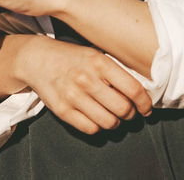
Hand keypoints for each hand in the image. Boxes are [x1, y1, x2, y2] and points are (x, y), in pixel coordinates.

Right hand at [13, 35, 152, 134]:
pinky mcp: (62, 110)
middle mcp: (87, 79)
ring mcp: (73, 96)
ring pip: (109, 122)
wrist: (37, 59)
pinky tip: (97, 118)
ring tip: (113, 115)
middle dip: (130, 114)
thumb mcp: (95, 54)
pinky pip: (90, 129)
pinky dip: (98, 127)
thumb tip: (139, 93)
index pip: (133, 89)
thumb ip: (115, 71)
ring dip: (115, 122)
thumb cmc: (71, 57)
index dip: (145, 103)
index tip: (146, 108)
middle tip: (128, 112)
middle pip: (123, 109)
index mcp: (99, 62)